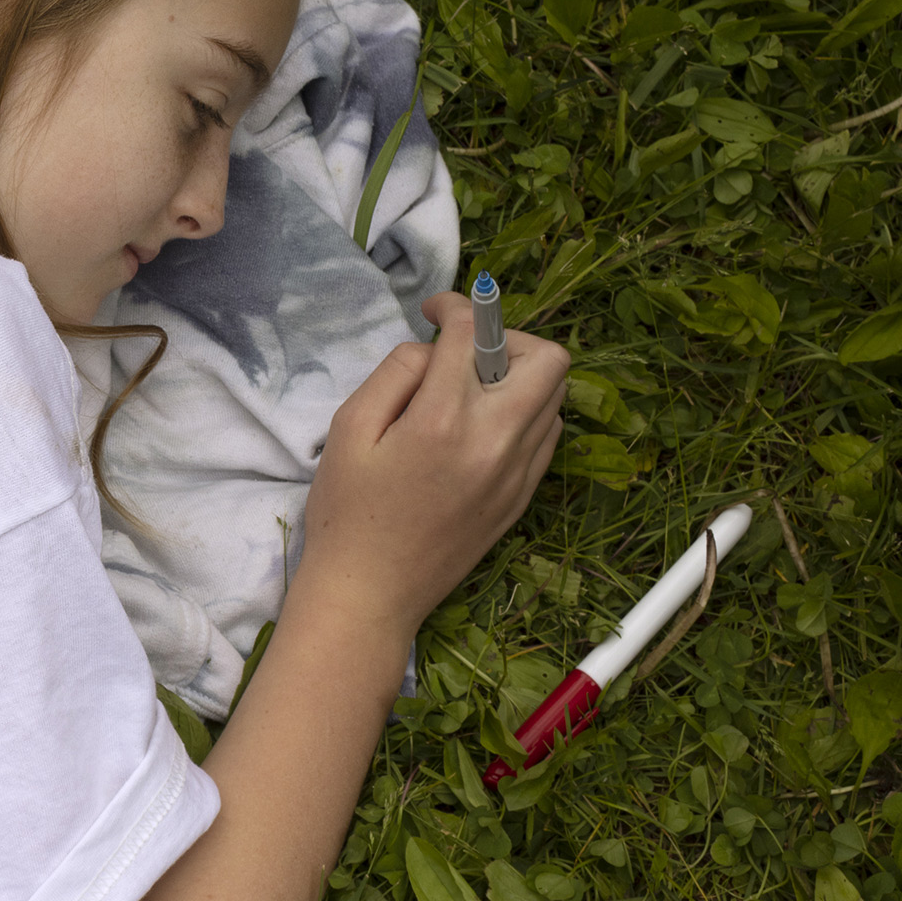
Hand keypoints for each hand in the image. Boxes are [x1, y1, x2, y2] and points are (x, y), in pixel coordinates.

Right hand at [297, 292, 567, 636]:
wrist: (370, 594)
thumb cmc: (346, 513)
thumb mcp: (349, 429)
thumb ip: (394, 374)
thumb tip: (433, 351)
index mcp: (443, 420)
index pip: (472, 333)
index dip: (454, 305)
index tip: (433, 310)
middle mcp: (495, 442)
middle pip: (546, 358)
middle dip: (506, 338)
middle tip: (464, 353)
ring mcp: (517, 473)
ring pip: (555, 395)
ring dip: (518, 377)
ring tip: (470, 392)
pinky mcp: (523, 497)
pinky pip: (548, 435)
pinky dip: (524, 414)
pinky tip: (481, 428)